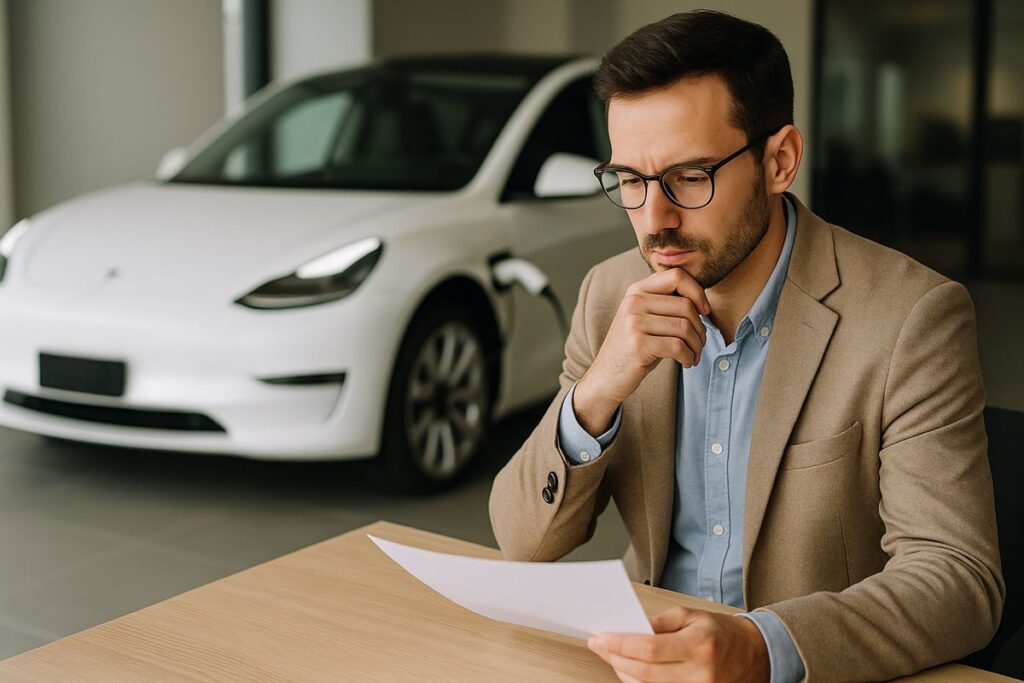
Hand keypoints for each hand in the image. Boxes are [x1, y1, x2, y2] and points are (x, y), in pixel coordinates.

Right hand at [573, 268, 708, 433]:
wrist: (606, 377)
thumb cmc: (634, 348)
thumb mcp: (646, 319)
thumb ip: (667, 304)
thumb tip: (703, 302)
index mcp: (637, 290)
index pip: (677, 276)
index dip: (698, 292)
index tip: (704, 311)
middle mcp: (634, 302)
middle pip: (686, 306)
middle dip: (701, 328)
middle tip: (700, 344)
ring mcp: (634, 323)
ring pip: (685, 327)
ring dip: (696, 345)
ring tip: (693, 355)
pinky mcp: (638, 345)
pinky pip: (678, 347)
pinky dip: (688, 357)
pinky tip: (686, 362)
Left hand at [587, 606, 769, 682]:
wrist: (755, 656)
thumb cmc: (721, 633)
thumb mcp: (691, 616)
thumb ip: (659, 623)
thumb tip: (629, 629)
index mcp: (698, 646)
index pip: (648, 649)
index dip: (619, 644)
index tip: (600, 638)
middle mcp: (698, 674)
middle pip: (643, 672)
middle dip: (615, 658)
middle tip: (599, 645)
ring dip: (624, 672)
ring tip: (612, 655)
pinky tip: (630, 670)